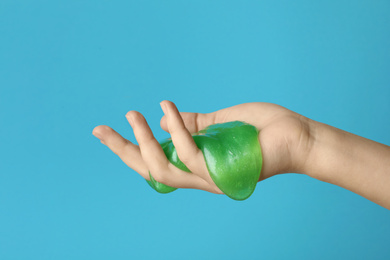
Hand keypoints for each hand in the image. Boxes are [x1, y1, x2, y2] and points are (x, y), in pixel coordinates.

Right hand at [92, 101, 313, 193]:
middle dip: (123, 151)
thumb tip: (164, 117)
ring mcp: (209, 176)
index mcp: (197, 163)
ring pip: (163, 168)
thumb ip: (194, 123)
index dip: (130, 148)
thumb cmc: (261, 130)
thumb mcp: (219, 122)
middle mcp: (199, 175)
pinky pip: (189, 152)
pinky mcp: (222, 170)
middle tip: (100, 129)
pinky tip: (167, 108)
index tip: (108, 131)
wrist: (297, 136)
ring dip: (143, 140)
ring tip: (132, 115)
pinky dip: (175, 128)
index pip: (157, 160)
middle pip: (151, 171)